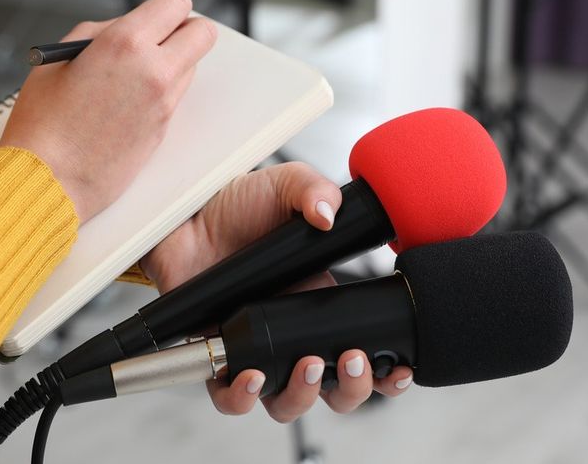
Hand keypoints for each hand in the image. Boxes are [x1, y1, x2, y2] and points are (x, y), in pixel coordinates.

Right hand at [0, 0, 216, 222]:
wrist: (50, 179)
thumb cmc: (44, 122)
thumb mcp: (61, 56)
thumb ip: (103, 32)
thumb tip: (131, 27)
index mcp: (126, 43)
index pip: (177, 3)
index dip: (169, 7)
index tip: (159, 15)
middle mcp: (155, 70)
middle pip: (203, 34)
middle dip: (186, 31)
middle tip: (162, 39)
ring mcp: (165, 103)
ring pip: (192, 67)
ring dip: (173, 63)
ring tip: (134, 76)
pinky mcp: (166, 129)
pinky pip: (176, 96)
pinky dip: (163, 91)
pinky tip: (130, 102)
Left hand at [140, 162, 413, 421]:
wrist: (189, 213)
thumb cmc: (239, 205)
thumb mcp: (285, 185)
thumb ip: (314, 190)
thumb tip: (330, 216)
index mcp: (319, 301)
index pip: (362, 347)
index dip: (385, 369)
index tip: (399, 368)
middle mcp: (290, 332)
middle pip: (332, 389)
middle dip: (352, 388)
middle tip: (352, 360)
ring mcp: (256, 347)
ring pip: (287, 402)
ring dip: (303, 396)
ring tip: (306, 366)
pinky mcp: (220, 354)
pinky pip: (228, 396)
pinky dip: (242, 398)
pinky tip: (251, 376)